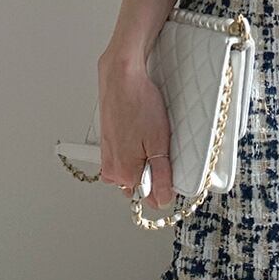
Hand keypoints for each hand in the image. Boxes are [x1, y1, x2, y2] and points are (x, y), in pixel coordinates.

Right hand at [96, 53, 174, 211]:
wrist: (121, 77)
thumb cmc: (139, 104)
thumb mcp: (159, 143)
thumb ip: (161, 176)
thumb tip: (162, 201)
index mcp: (125, 174)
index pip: (150, 197)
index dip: (165, 184)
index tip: (171, 167)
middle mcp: (112, 169)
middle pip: (140, 184)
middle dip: (153, 171)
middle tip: (162, 148)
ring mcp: (107, 156)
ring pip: (132, 169)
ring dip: (143, 159)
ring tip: (150, 136)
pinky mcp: (107, 143)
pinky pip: (124, 156)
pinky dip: (134, 149)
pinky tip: (141, 132)